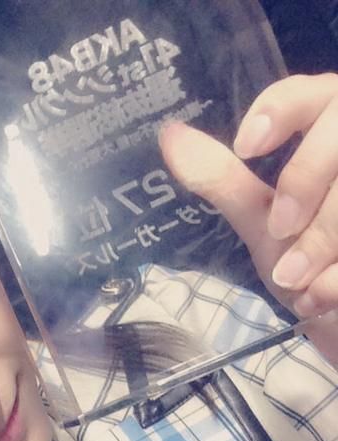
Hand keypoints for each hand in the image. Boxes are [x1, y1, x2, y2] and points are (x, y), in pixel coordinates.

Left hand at [159, 73, 337, 362]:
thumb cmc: (304, 265)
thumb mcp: (260, 222)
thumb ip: (222, 179)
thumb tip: (170, 134)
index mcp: (331, 132)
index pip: (313, 92)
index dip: (282, 108)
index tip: (246, 146)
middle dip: (304, 178)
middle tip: (279, 229)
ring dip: (323, 237)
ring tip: (297, 281)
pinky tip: (325, 296)